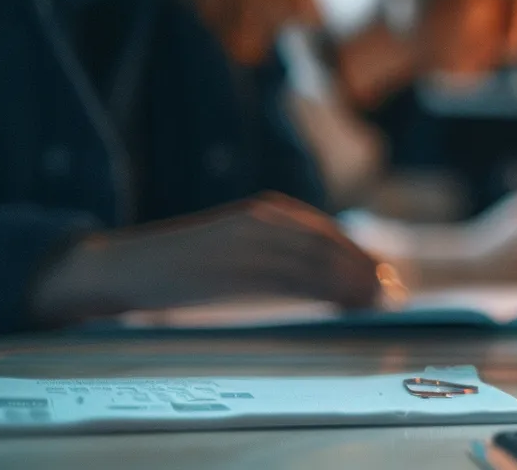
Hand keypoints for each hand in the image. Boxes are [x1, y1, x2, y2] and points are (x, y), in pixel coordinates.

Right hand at [29, 193, 383, 324]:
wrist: (124, 266)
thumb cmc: (185, 266)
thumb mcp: (239, 249)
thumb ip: (279, 257)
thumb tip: (330, 282)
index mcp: (266, 211)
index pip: (328, 234)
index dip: (361, 257)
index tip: (388, 282)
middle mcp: (263, 218)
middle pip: (330, 244)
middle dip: (365, 271)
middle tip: (392, 297)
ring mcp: (248, 240)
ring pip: (316, 260)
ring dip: (353, 282)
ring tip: (378, 304)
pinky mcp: (234, 265)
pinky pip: (290, 277)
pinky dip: (323, 290)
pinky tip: (343, 305)